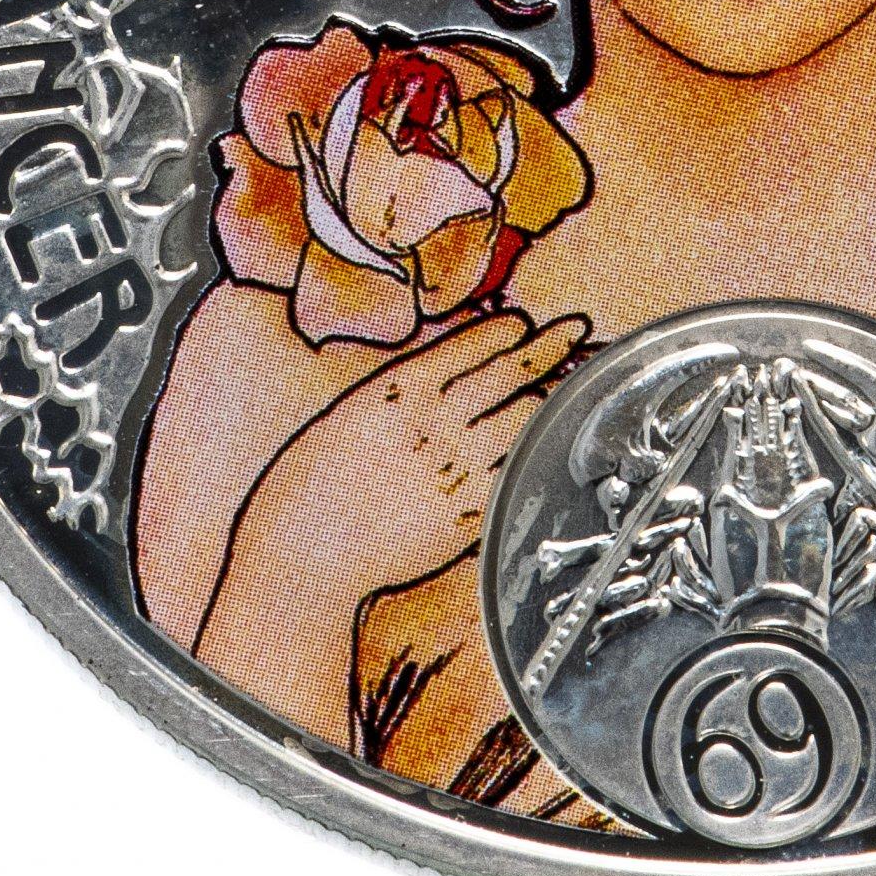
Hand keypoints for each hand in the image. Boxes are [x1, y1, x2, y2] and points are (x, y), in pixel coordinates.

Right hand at [194, 308, 588, 739]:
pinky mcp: (467, 510)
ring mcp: (456, 465)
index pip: (470, 345)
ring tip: (565, 379)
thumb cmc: (310, 483)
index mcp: (400, 389)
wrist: (301, 553)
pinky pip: (513, 467)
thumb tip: (443, 369)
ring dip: (547, 393)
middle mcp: (435, 419)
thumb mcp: (349, 412)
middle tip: (573, 328)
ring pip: (522, 415)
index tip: (522, 323)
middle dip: (548, 346)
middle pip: (509, 372)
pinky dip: (533, 444)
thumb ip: (400, 389)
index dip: (504, 330)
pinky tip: (541, 432)